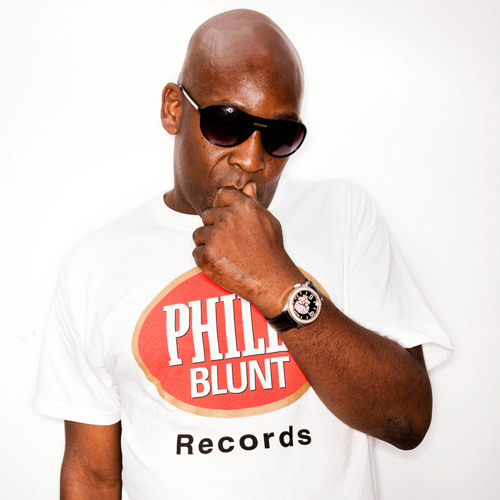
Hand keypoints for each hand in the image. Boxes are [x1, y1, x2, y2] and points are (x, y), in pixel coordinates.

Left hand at [192, 182, 302, 317]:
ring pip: (199, 234)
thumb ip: (253, 202)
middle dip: (214, 228)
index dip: (222, 207)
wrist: (271, 281)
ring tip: (227, 255)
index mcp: (243, 206)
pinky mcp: (206, 256)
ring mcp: (215, 237)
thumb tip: (248, 185)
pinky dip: (206, 260)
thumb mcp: (268, 221)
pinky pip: (196, 252)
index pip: (221, 195)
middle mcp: (228, 219)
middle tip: (230, 244)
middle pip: (207, 215)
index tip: (226, 219)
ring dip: (208, 243)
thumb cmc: (271, 252)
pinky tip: (223, 264)